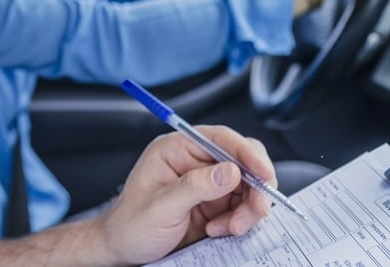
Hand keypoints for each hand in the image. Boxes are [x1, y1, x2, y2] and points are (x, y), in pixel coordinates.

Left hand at [98, 127, 273, 265]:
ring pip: (248, 186)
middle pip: (242, 161)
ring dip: (248, 208)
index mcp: (175, 150)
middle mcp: (194, 162)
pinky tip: (221, 230)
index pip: (219, 139)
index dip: (246, 152)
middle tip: (257, 210)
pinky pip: (243, 206)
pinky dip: (241, 220)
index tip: (264, 173)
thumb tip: (230, 171)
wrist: (125, 250)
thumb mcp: (159, 207)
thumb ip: (194, 187)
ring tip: (228, 228)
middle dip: (255, 186)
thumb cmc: (131, 225)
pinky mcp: (216, 204)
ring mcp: (207, 183)